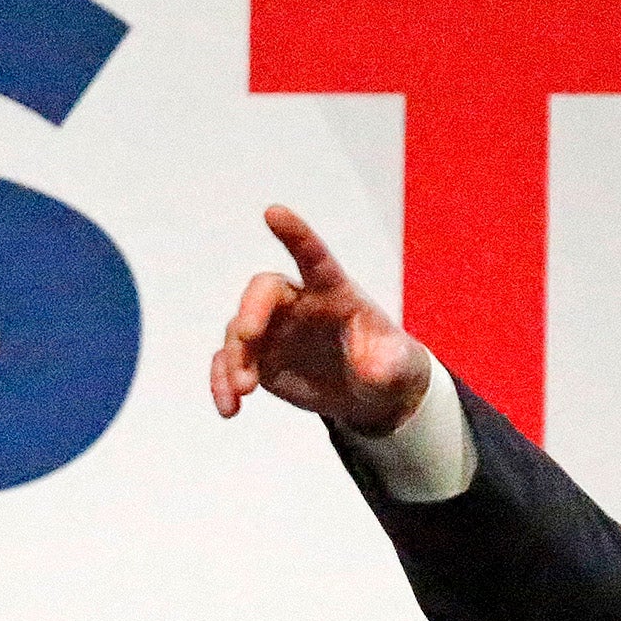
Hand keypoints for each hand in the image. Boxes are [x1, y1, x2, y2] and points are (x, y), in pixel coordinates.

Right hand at [208, 205, 432, 434]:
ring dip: (234, 359)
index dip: (295, 235)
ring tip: (243, 392)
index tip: (273, 212)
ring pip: (238, 332)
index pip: (313, 258)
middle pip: (264, 292)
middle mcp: (298, 303)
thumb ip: (386, 362)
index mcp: (334, 292)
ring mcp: (274, 330)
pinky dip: (222, 382)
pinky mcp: (260, 358)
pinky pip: (229, 363)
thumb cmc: (388, 365)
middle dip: (251, 311)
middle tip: (246, 339)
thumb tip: (371, 367)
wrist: (371, 393)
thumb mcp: (399, 367)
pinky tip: (230, 408)